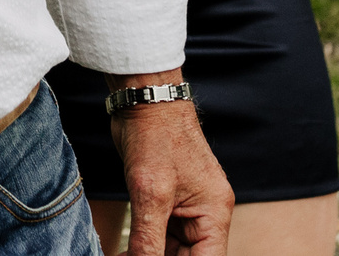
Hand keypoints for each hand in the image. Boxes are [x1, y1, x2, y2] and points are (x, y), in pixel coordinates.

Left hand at [108, 80, 230, 255]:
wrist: (144, 99)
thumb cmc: (155, 135)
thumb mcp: (150, 192)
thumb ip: (149, 238)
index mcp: (214, 213)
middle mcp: (206, 214)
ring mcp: (187, 208)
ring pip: (173, 250)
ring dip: (149, 255)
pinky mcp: (168, 201)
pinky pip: (160, 235)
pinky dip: (144, 246)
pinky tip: (124, 252)